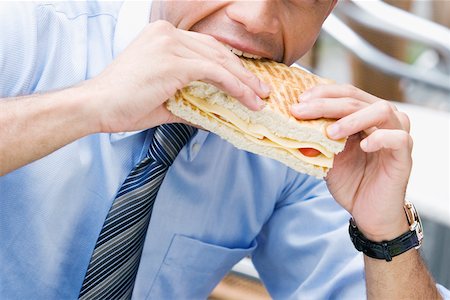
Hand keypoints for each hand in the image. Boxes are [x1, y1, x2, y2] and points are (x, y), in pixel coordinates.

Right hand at [84, 20, 269, 132]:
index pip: (207, 48)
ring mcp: (169, 45)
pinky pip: (212, 72)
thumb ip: (190, 99)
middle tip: (260, 90)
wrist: (95, 106)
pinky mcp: (172, 61)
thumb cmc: (123, 103)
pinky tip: (245, 98)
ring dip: (243, 81)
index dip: (230, 65)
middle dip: (243, 73)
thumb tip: (212, 114)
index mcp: (163, 37)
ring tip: (258, 98)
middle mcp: (167, 34)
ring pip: (219, 61)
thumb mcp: (163, 97)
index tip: (247, 82)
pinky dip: (233, 86)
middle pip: (217, 51)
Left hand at [291, 84, 411, 240]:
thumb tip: (292, 121)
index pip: (345, 93)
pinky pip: (398, 138)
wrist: (368, 212)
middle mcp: (383, 120)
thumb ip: (316, 137)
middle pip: (356, 99)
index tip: (299, 100)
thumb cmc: (350, 181)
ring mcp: (397, 134)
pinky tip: (363, 146)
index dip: (322, 93)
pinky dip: (379, 138)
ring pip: (381, 110)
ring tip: (331, 132)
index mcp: (365, 115)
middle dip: (325, 104)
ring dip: (352, 118)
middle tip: (301, 111)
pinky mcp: (404, 155)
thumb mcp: (327, 155)